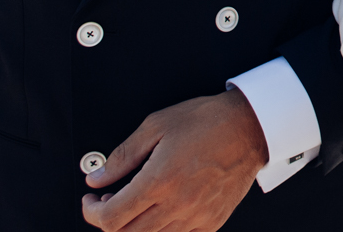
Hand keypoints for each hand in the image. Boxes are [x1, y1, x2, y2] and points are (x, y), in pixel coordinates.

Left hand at [81, 90, 267, 231]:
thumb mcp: (156, 126)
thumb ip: (122, 155)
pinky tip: (162, 209)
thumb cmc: (207, 121)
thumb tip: (97, 178)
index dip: (92, 213)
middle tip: (109, 201)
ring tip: (137, 203)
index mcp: (159, 181)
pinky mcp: (211, 222)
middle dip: (108, 221)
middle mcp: (176, 205)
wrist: (251, 127)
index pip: (111, 218)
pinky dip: (162, 229)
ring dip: (134, 226)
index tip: (91, 200)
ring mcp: (196, 217)